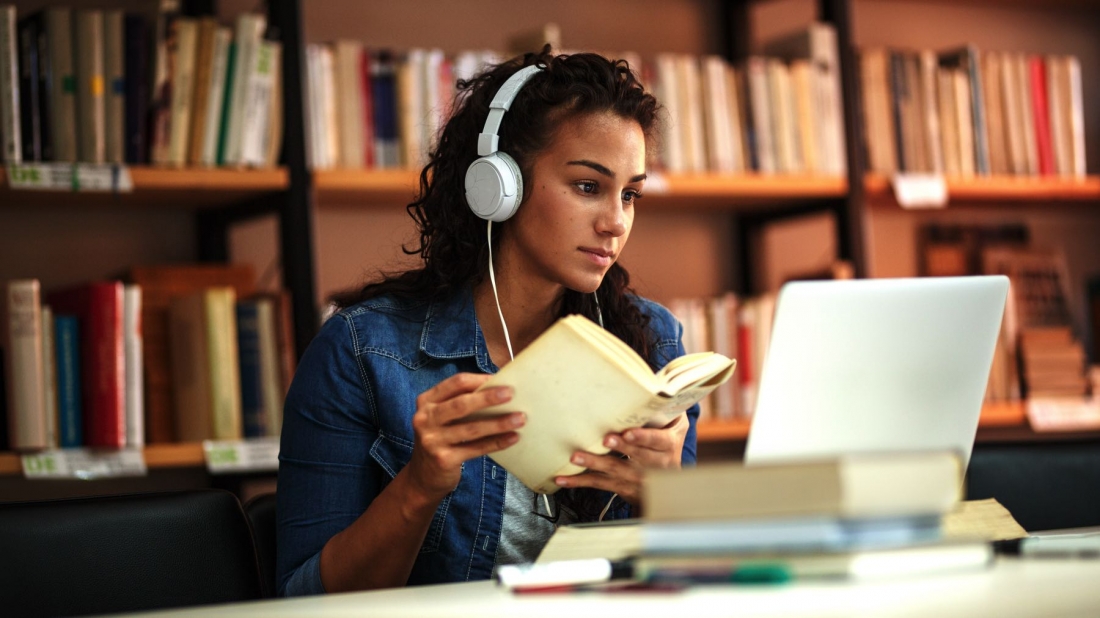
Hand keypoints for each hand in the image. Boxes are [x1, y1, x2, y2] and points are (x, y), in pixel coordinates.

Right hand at [405, 373, 524, 501]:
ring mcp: (432, 440)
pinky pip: (476, 448)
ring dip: (498, 423)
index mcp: (426, 401)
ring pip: (471, 428)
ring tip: (520, 418)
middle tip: (511, 394)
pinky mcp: (443, 459)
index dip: (479, 380)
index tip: (501, 379)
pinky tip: (513, 438)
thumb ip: (461, 402)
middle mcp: (425, 419)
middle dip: (488, 398)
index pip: (455, 383)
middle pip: (461, 404)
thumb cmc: (441, 439)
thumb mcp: (442, 417)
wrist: (423, 477)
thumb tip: (500, 389)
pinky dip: (496, 442)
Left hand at [553, 413, 688, 505]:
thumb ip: (667, 408)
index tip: (628, 433)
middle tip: (604, 439)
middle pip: (636, 456)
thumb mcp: (676, 427)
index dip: (643, 437)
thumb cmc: (667, 444)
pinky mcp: (623, 487)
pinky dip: (580, 482)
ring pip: (615, 470)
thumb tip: (655, 384)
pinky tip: (563, 479)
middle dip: (620, 448)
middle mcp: (655, 464)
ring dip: (594, 464)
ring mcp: (638, 478)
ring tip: (576, 457)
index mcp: (668, 445)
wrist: (671, 486)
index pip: (657, 441)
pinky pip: (600, 484)